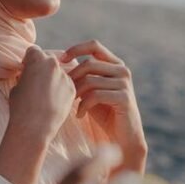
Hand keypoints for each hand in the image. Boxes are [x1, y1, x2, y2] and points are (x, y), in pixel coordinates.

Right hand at [9, 45, 75, 144]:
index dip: (29, 60)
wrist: (34, 126)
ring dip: (53, 78)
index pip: (34, 51)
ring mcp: (65, 76)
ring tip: (45, 95)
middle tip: (37, 81)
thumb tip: (28, 75)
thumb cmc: (21, 107)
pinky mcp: (72, 89)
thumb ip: (25, 75)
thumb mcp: (16, 86)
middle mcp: (53, 65)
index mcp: (37, 59)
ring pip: (59, 72)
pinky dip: (60, 89)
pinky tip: (53, 102)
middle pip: (48, 59)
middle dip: (43, 67)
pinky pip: (66, 84)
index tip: (27, 69)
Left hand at [62, 40, 146, 172]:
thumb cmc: (104, 114)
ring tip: (73, 105)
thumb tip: (59, 63)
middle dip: (73, 78)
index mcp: (115, 64)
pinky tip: (80, 115)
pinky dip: (83, 105)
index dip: (76, 49)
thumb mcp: (92, 90)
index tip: (60, 60)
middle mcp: (122, 70)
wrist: (122, 137)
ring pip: (90, 80)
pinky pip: (95, 95)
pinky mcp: (123, 97)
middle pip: (89, 64)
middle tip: (66, 93)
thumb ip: (83, 76)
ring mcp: (124, 83)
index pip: (94, 46)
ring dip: (76, 93)